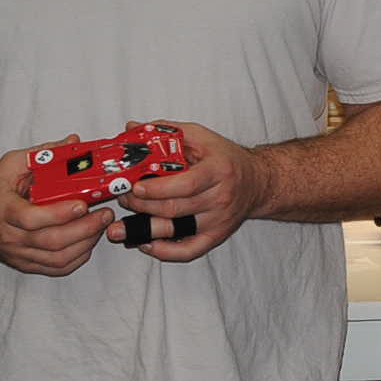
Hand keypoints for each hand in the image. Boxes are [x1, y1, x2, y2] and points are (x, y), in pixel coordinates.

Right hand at [0, 135, 113, 276]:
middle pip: (50, 241)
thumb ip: (43, 153)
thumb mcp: (11, 164)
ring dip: (85, 244)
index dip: (58, 214)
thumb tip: (74, 142)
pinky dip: (77, 259)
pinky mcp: (25, 263)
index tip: (81, 204)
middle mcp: (8, 235)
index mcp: (2, 208)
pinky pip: (55, 268)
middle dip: (83, 229)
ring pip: (56, 258)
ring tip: (101, 226)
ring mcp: (17, 253)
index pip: (30, 218)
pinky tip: (89, 243)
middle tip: (104, 214)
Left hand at [109, 119, 270, 261]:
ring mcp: (218, 220)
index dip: (157, 189)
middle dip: (142, 206)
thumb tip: (131, 128)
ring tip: (122, 225)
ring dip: (144, 228)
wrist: (258, 182)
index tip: (135, 187)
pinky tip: (146, 243)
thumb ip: (166, 131)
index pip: (185, 184)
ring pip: (176, 230)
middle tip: (124, 198)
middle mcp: (221, 197)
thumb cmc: (225, 158)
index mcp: (218, 170)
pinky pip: (188, 251)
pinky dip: (164, 251)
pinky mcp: (216, 236)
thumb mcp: (201, 137)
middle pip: (175, 208)